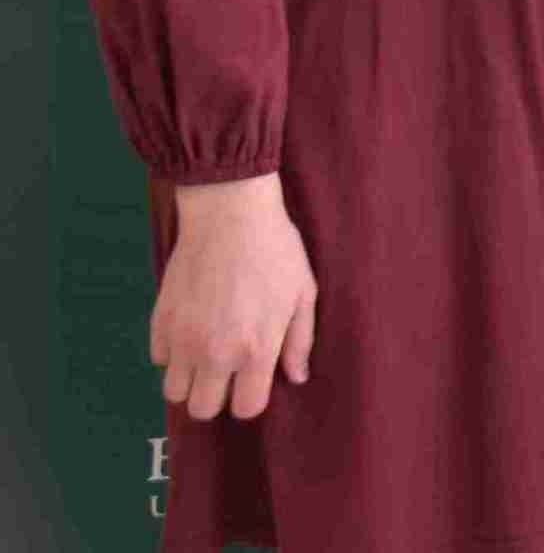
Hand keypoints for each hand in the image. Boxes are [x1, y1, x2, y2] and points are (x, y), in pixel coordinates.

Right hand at [152, 174, 316, 421]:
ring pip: (173, 391)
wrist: (229, 214)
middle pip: (202, 410)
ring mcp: (182, 340)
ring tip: (207, 355)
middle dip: (217, 397)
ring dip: (191, 380)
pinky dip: (173, 352)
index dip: (252, 399)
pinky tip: (191, 328)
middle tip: (228, 371)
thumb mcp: (304, 294)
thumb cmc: (275, 251)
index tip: (254, 381)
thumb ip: (299, 342)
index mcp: (255, 350)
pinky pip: (159, 358)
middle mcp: (214, 354)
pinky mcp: (159, 322)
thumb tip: (297, 377)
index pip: (246, 409)